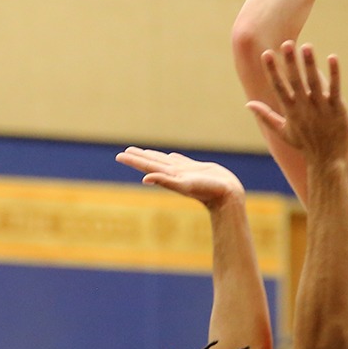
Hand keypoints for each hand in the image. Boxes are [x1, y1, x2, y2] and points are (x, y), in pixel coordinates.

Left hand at [114, 148, 243, 208]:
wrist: (228, 196)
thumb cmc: (208, 191)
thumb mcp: (184, 185)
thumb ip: (165, 180)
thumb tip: (144, 179)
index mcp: (169, 176)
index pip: (146, 166)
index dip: (133, 160)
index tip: (119, 155)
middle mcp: (175, 174)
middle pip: (152, 162)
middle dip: (139, 156)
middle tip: (125, 152)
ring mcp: (185, 172)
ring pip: (165, 161)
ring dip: (154, 156)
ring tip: (144, 151)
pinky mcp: (197, 170)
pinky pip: (181, 161)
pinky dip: (174, 157)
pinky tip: (171, 155)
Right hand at [248, 42, 347, 164]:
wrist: (328, 160)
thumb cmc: (305, 145)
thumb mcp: (283, 131)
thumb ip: (266, 116)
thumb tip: (248, 104)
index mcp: (290, 111)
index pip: (279, 87)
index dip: (272, 70)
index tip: (266, 53)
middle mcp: (304, 108)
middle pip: (296, 81)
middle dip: (290, 62)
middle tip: (286, 43)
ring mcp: (321, 108)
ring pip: (314, 82)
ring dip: (310, 64)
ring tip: (306, 46)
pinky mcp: (337, 108)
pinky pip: (335, 88)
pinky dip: (334, 73)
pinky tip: (332, 57)